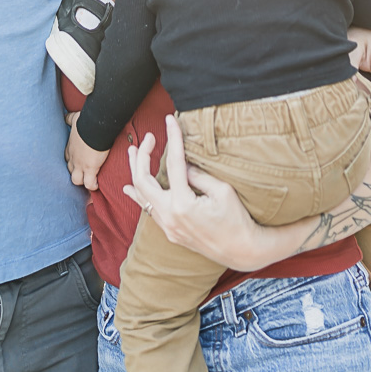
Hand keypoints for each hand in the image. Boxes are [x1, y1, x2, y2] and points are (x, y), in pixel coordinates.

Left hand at [65, 112, 109, 190]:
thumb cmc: (86, 122)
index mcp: (70, 147)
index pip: (67, 158)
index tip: (78, 161)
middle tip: (83, 173)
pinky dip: (93, 186)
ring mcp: (80, 165)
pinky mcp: (90, 169)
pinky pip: (89, 184)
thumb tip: (65, 116)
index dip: (72, 161)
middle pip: (70, 170)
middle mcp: (73, 158)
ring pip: (76, 180)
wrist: (94, 127)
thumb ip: (69, 119)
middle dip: (76, 172)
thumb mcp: (74, 119)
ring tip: (89, 182)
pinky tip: (96, 185)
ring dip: (82, 181)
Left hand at [124, 115, 271, 269]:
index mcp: (183, 204)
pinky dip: (138, 196)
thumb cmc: (237, 219)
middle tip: (148, 137)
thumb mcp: (222, 191)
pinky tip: (128, 187)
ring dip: (135, 172)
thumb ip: (198, 175)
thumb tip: (182, 165)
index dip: (172, 138)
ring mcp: (168, 226)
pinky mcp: (171, 232)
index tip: (170, 120)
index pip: (174, 163)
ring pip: (141, 196)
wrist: (242, 251)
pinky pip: (148, 211)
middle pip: (144, 180)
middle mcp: (170, 216)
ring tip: (132, 153)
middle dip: (142, 155)